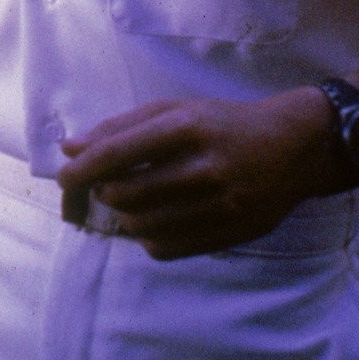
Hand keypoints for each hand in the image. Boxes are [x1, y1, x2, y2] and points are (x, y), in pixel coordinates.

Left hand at [54, 88, 337, 259]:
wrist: (294, 148)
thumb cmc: (223, 123)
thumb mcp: (174, 110)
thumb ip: (119, 127)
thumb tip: (69, 148)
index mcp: (185, 127)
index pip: (116, 154)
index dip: (80, 170)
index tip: (64, 178)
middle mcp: (203, 166)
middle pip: (125, 194)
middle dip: (102, 193)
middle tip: (105, 186)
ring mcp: (220, 204)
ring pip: (142, 226)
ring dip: (123, 216)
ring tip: (129, 201)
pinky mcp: (230, 233)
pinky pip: (166, 248)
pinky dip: (147, 238)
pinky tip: (154, 220)